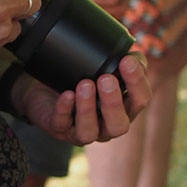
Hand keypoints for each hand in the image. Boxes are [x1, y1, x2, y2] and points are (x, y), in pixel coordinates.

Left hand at [14, 51, 149, 143]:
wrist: (46, 88)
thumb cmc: (81, 79)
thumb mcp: (103, 67)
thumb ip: (121, 60)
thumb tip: (133, 55)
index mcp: (124, 109)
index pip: (140, 100)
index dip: (137, 82)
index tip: (127, 61)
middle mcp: (107, 126)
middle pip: (119, 124)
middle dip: (113, 102)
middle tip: (106, 78)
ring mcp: (83, 131)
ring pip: (89, 131)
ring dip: (88, 108)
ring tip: (84, 84)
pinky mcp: (59, 130)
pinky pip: (61, 124)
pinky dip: (64, 109)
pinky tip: (66, 94)